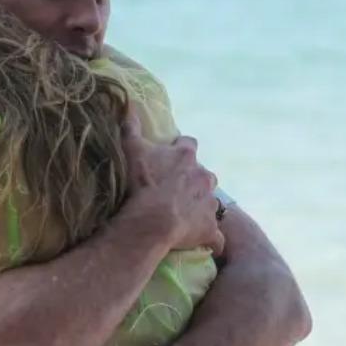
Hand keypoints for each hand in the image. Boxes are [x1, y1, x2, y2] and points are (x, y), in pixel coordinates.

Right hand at [122, 112, 223, 255]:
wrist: (152, 220)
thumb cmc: (142, 183)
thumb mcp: (132, 149)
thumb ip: (131, 126)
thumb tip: (129, 102)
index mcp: (186, 156)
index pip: (189, 144)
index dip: (180, 150)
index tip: (171, 157)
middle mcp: (204, 176)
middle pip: (204, 175)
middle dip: (194, 181)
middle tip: (175, 191)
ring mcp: (210, 203)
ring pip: (212, 203)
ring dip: (201, 207)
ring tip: (184, 217)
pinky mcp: (211, 229)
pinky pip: (216, 236)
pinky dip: (211, 239)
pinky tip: (204, 244)